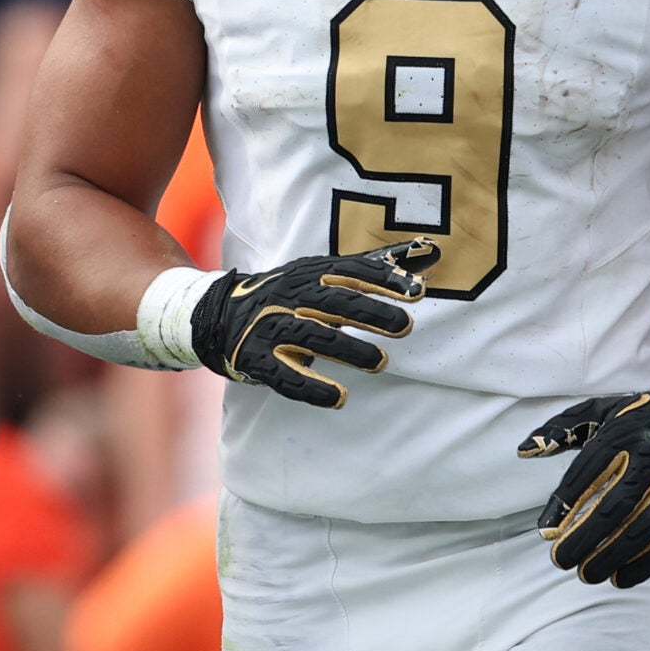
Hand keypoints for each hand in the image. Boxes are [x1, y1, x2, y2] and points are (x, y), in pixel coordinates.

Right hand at [192, 240, 435, 408]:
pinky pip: (284, 376)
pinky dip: (312, 388)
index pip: (350, 272)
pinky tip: (339, 398)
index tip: (416, 292)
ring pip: (312, 338)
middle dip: (371, 313)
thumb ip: (377, 266)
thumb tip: (430, 251)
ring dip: (348, 351)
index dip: (383, 281)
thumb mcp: (326, 272)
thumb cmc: (290, 293)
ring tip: (380, 361)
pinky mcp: (256, 359)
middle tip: (406, 326)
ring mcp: (270, 328)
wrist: (219, 314)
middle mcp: (289, 297)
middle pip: (333, 303)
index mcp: (310, 273)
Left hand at [519, 377, 649, 587]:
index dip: (565, 505)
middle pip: (619, 504)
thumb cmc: (638, 419)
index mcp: (626, 434)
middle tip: (561, 562)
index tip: (546, 533)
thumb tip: (525, 451)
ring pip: (646, 526)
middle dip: (587, 537)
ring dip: (615, 555)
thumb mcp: (599, 411)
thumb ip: (561, 429)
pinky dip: (648, 563)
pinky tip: (622, 577)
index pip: (590, 472)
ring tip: (587, 574)